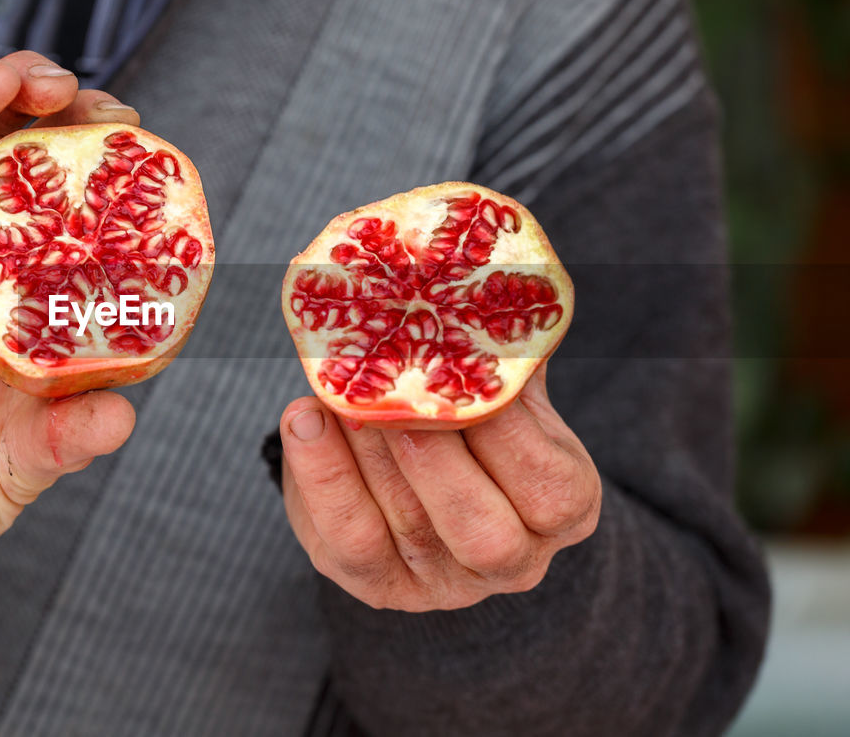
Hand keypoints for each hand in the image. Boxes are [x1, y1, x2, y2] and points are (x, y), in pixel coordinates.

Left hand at [279, 365, 600, 610]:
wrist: (411, 483)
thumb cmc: (470, 429)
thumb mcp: (503, 398)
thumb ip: (499, 357)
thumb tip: (478, 284)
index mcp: (564, 510)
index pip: (553, 488)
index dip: (510, 431)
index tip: (464, 366)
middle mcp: (512, 561)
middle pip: (484, 532)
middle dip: (436, 458)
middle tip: (399, 390)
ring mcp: (442, 582)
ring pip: (408, 525)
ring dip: (369, 450)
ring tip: (341, 391)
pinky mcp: (376, 582)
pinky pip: (347, 536)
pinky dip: (322, 474)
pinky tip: (303, 418)